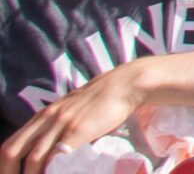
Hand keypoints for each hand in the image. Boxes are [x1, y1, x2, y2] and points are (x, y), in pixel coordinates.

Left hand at [0, 57, 146, 173]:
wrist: (124, 85)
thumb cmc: (100, 100)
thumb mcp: (69, 111)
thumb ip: (56, 128)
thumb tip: (51, 152)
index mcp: (41, 117)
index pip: (10, 145)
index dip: (5, 167)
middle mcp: (46, 119)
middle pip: (12, 152)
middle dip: (10, 172)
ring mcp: (61, 124)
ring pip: (34, 158)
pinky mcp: (79, 129)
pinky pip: (58, 155)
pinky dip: (53, 170)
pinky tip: (59, 172)